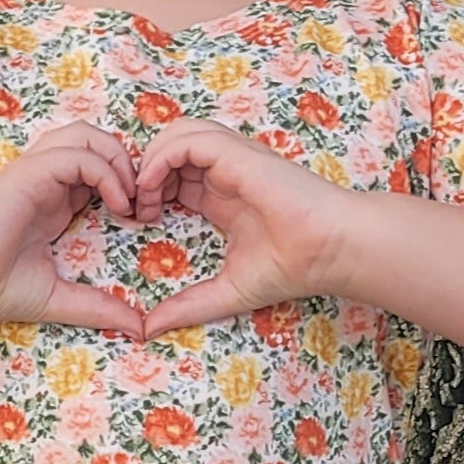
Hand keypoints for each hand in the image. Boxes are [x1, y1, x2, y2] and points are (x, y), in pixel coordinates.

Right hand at [0, 122, 146, 332]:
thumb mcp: (57, 298)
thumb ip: (97, 307)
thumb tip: (139, 329)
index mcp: (53, 202)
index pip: (98, 169)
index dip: (125, 184)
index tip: (140, 221)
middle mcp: (47, 181)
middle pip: (96, 141)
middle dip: (128, 164)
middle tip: (141, 204)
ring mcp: (37, 173)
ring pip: (87, 136)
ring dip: (118, 160)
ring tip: (129, 200)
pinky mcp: (28, 173)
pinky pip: (77, 155)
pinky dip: (105, 172)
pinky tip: (115, 204)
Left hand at [130, 120, 356, 332]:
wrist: (330, 250)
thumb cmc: (293, 267)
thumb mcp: (227, 291)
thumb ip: (188, 306)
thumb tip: (149, 330)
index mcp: (222, 194)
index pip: (173, 174)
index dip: (149, 189)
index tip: (137, 220)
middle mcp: (225, 171)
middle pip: (170, 147)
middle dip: (144, 171)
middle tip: (133, 208)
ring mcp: (233, 158)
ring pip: (177, 134)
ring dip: (150, 161)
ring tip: (143, 197)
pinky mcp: (238, 154)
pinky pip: (189, 140)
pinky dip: (162, 157)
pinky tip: (153, 188)